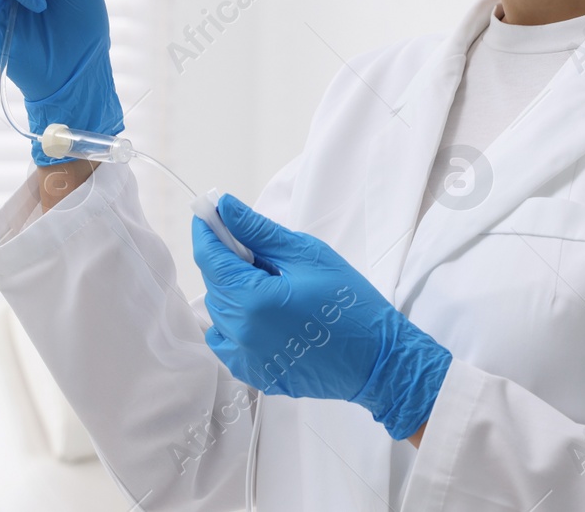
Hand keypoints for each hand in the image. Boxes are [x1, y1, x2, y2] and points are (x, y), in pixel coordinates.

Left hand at [191, 194, 451, 441]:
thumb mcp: (307, 255)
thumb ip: (259, 232)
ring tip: (268, 282)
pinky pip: (228, 342)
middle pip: (214, 286)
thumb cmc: (350, 303)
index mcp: (253, 300)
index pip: (211, 259)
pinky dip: (235, 322)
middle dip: (225, 260)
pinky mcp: (255, 375)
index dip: (206, 232)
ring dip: (232, 291)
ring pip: (220, 314)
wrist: (378, 360)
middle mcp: (241, 334)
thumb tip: (225, 208)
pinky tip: (262, 313)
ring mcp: (245, 360)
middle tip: (252, 246)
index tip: (207, 212)